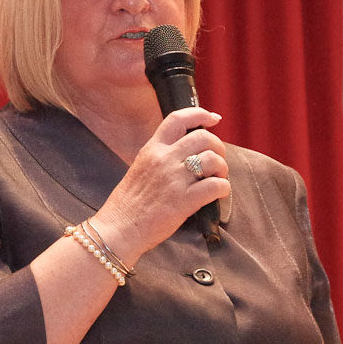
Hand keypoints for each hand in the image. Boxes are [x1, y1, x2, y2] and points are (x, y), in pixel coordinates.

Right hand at [93, 107, 230, 262]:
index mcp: (152, 149)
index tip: (213, 118)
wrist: (119, 228)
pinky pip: (216, 185)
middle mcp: (164, 159)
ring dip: (222, 168)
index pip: (177, 119)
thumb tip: (186, 152)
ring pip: (213, 159)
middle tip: (217, 160)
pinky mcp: (184, 201)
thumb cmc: (128, 203)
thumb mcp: (140, 168)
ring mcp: (174, 179)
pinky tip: (219, 194)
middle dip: (218, 147)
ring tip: (218, 178)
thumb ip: (160, 157)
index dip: (200, 114)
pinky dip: (223, 188)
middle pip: (203, 137)